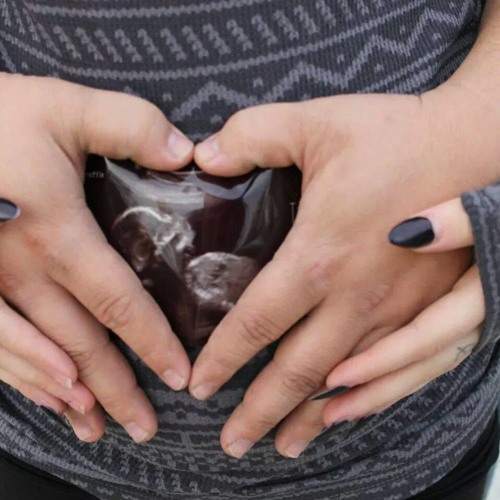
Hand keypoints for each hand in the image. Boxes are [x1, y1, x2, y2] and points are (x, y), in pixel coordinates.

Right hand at [0, 73, 192, 441]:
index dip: (152, 343)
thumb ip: (130, 126)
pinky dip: (22, 377)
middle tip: (146, 426)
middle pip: (80, 345)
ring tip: (100, 429)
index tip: (178, 375)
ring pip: (36, 358)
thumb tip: (184, 153)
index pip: (118, 304)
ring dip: (70, 399)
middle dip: (116, 389)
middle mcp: (20, 273)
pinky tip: (45, 396)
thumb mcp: (64, 107)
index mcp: (55, 234)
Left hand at [188, 92, 478, 458]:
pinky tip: (347, 413)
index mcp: (319, 256)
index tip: (199, 386)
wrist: (474, 142)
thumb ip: (250, 137)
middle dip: (260, 411)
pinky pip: (400, 373)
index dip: (223, 359)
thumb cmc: (396, 135)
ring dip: (311, 418)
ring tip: (283, 445)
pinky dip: (370, 401)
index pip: (256, 324)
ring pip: (347, 384)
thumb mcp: (314, 123)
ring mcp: (400, 312)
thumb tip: (201, 158)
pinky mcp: (434, 311)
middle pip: (297, 371)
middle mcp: (358, 297)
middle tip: (232, 443)